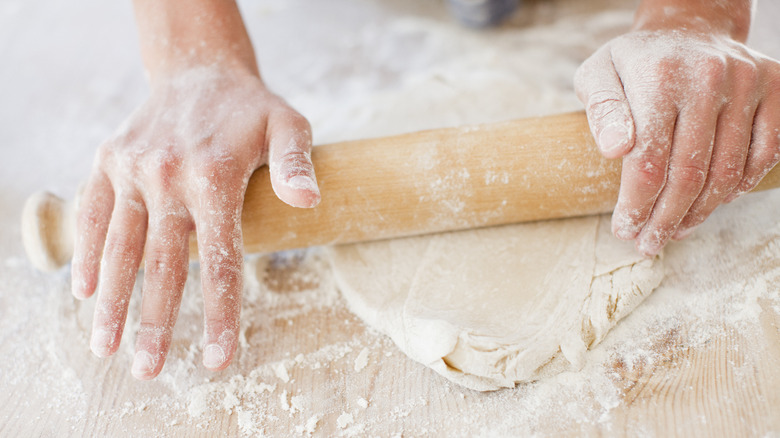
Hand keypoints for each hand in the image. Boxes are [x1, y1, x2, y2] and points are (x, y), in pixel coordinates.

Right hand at [71, 67, 319, 378]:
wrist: (200, 69)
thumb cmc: (251, 109)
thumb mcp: (288, 125)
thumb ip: (296, 164)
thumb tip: (309, 202)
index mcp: (214, 177)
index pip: (219, 262)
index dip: (218, 314)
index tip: (216, 358)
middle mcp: (168, 176)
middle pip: (162, 265)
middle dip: (155, 323)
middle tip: (148, 371)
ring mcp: (133, 169)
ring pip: (120, 246)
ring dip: (112, 300)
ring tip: (105, 347)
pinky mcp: (109, 161)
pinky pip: (92, 212)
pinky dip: (88, 252)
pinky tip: (87, 290)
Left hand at [575, 28, 779, 254]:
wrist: (688, 29)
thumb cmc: (635, 63)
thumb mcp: (597, 75)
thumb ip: (601, 111)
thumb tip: (615, 150)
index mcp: (659, 77)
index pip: (649, 160)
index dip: (637, 205)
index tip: (623, 230)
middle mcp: (708, 77)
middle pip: (689, 174)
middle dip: (666, 219)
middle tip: (648, 244)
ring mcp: (747, 82)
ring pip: (727, 171)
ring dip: (700, 212)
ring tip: (676, 231)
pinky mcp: (775, 89)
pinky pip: (764, 154)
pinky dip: (739, 187)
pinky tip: (712, 203)